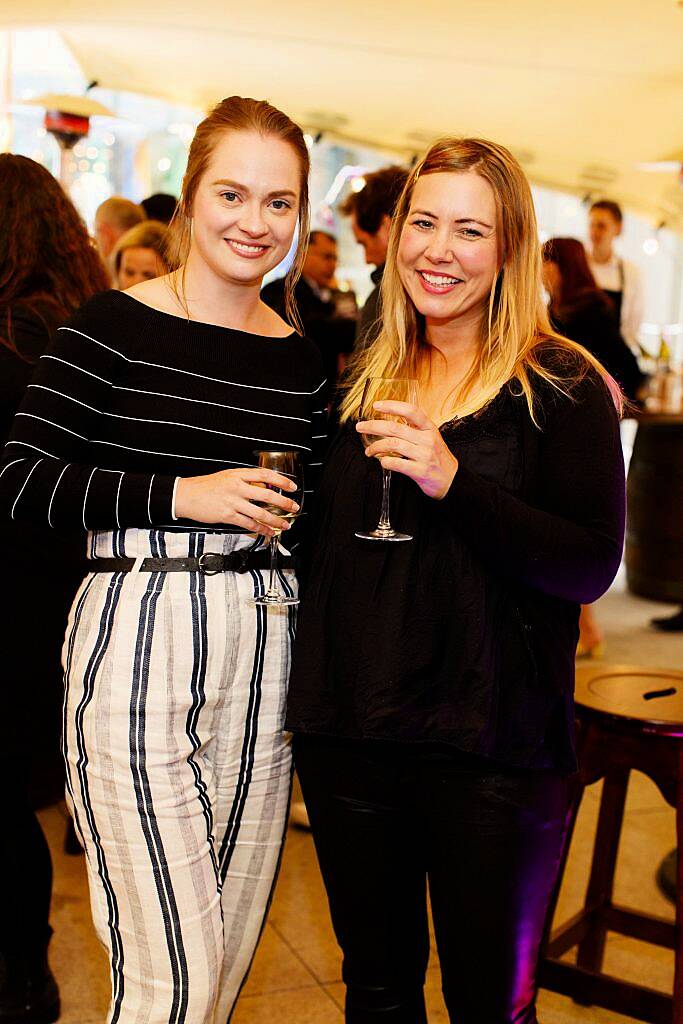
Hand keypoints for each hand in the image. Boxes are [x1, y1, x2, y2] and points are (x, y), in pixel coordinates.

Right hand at [175, 467, 299, 534]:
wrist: (186, 495)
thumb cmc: (205, 486)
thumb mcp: (227, 476)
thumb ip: (244, 481)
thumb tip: (262, 488)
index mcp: (237, 475)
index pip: (265, 475)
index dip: (281, 480)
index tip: (292, 486)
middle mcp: (236, 487)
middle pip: (267, 495)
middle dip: (284, 503)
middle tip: (294, 507)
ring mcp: (232, 502)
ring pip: (260, 512)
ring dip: (275, 520)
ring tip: (285, 524)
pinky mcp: (227, 515)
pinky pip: (249, 524)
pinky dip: (261, 530)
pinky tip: (268, 532)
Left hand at [356, 401, 458, 499]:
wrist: (453, 480)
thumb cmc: (438, 458)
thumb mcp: (431, 437)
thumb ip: (415, 429)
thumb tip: (390, 423)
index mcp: (430, 428)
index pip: (411, 411)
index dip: (392, 406)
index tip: (377, 405)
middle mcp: (427, 439)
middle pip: (395, 428)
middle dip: (373, 426)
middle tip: (360, 427)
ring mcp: (424, 455)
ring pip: (393, 445)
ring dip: (376, 447)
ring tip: (369, 451)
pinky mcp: (420, 471)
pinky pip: (396, 463)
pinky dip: (385, 461)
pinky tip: (382, 461)